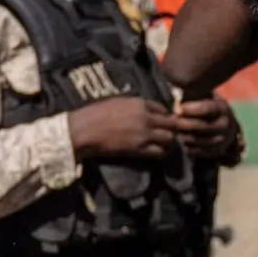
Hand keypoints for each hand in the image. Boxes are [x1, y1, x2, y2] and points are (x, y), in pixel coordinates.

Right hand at [68, 96, 202, 163]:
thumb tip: (140, 110)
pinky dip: (162, 152)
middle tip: (170, 133)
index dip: (165, 114)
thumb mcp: (116, 102)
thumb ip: (132, 106)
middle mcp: (145, 117)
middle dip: (172, 128)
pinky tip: (160, 153)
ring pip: (169, 138)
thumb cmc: (94, 114)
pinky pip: (159, 151)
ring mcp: (144, 134)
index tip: (164, 120)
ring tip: (166, 145)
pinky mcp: (139, 149)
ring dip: (169, 141)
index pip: (162, 107)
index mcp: (139, 103)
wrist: (84, 130)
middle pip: (171, 123)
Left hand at [178, 95, 243, 165]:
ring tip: (172, 131)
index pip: (206, 109)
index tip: (178, 109)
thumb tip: (176, 95)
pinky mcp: (217, 151)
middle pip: (202, 126)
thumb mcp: (203, 97)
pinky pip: (198, 151)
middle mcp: (225, 124)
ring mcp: (223, 139)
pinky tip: (178, 140)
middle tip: (171, 121)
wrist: (222, 123)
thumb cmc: (206, 106)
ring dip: (183, 136)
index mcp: (222, 108)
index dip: (191, 109)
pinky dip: (187, 146)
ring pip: (198, 140)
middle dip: (184, 124)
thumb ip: (192, 96)